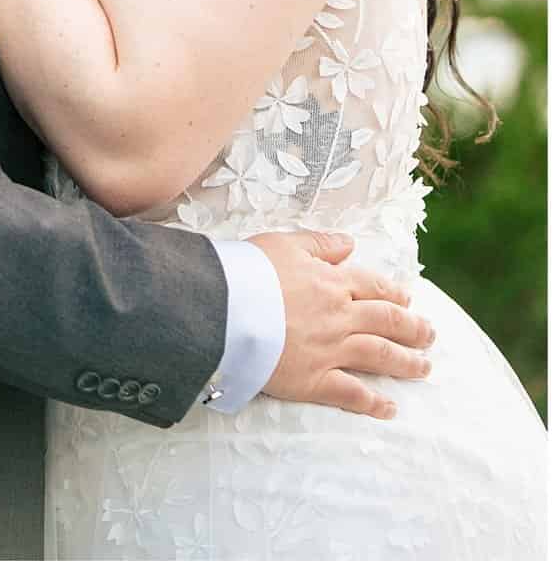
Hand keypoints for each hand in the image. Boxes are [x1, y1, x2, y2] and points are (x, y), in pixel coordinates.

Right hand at [251, 229, 432, 418]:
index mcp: (332, 282)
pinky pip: (352, 394)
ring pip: (380, 356)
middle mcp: (340, 316)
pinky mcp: (315, 379)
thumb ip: (318, 243)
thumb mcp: (281, 243)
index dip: (393, 293)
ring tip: (424, 368)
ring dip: (407, 363)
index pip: (373, 286)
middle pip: (388, 322)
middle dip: (413, 329)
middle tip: (429, 335)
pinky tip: (390, 408)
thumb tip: (350, 243)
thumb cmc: (245, 272)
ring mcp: (331, 350)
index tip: (407, 299)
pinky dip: (374, 403)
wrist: (222, 309)